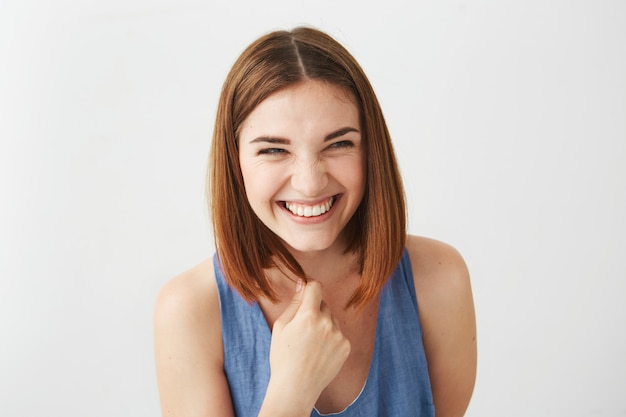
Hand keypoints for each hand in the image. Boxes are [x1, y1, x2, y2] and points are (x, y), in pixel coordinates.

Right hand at [263, 280, 350, 414]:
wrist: (296, 387)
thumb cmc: (283, 357)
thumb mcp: (281, 326)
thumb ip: (295, 302)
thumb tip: (303, 283)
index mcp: (308, 315)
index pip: (316, 287)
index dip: (310, 288)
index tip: (306, 294)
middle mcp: (327, 323)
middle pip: (323, 304)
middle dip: (314, 311)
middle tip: (302, 331)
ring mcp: (339, 335)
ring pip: (332, 319)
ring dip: (323, 325)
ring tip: (310, 345)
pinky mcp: (346, 347)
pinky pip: (338, 333)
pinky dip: (331, 339)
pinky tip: (320, 352)